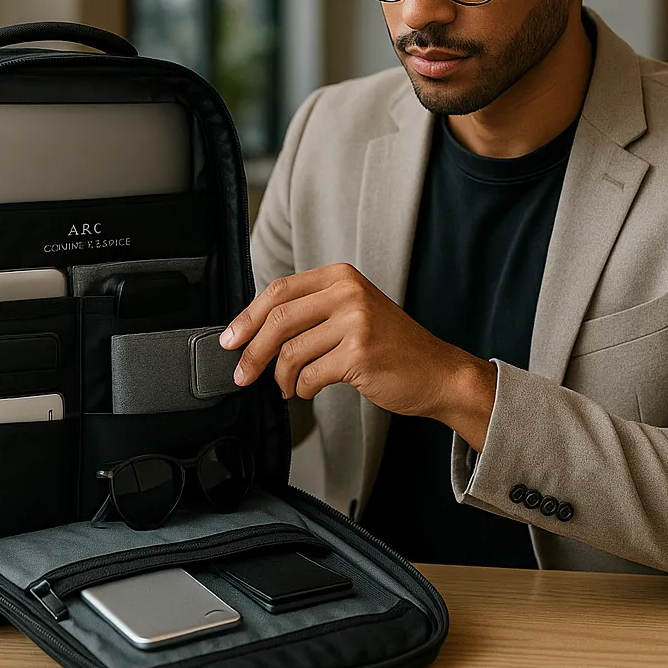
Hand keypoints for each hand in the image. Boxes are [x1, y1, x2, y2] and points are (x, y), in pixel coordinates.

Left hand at [220, 264, 496, 447]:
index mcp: (342, 276)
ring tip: (286, 387)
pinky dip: (302, 388)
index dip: (247, 317)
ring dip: (281, 377)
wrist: (438, 372)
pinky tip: (308, 390)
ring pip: (291, 351)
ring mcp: (355, 321)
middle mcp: (348, 292)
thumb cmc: (393, 347)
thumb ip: (312, 311)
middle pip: (278, 319)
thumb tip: (255, 331)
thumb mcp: (354, 312)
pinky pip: (309, 375)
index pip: (279, 290)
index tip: (230, 339)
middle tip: (241, 373)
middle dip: (252, 351)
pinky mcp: (359, 353)